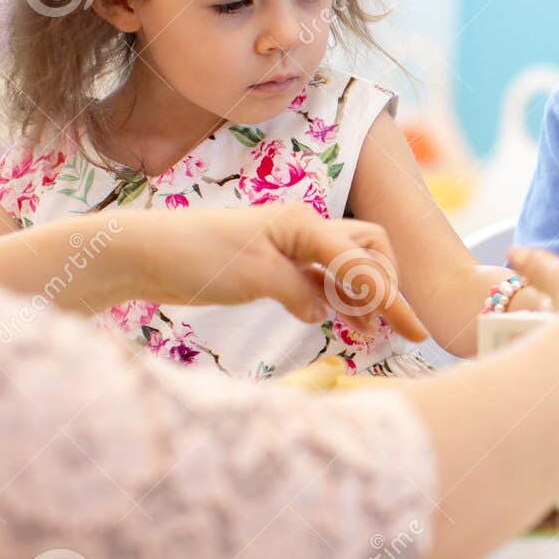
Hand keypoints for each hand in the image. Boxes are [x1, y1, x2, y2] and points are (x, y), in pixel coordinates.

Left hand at [140, 204, 426, 340]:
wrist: (146, 253)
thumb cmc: (196, 256)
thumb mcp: (254, 277)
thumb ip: (300, 292)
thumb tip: (326, 310)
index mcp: (304, 224)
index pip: (364, 261)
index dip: (390, 297)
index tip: (412, 330)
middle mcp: (304, 231)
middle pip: (368, 250)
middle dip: (384, 284)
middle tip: (389, 324)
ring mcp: (290, 249)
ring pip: (346, 267)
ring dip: (363, 296)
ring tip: (370, 333)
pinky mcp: (274, 269)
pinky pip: (320, 281)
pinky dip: (336, 300)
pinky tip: (342, 324)